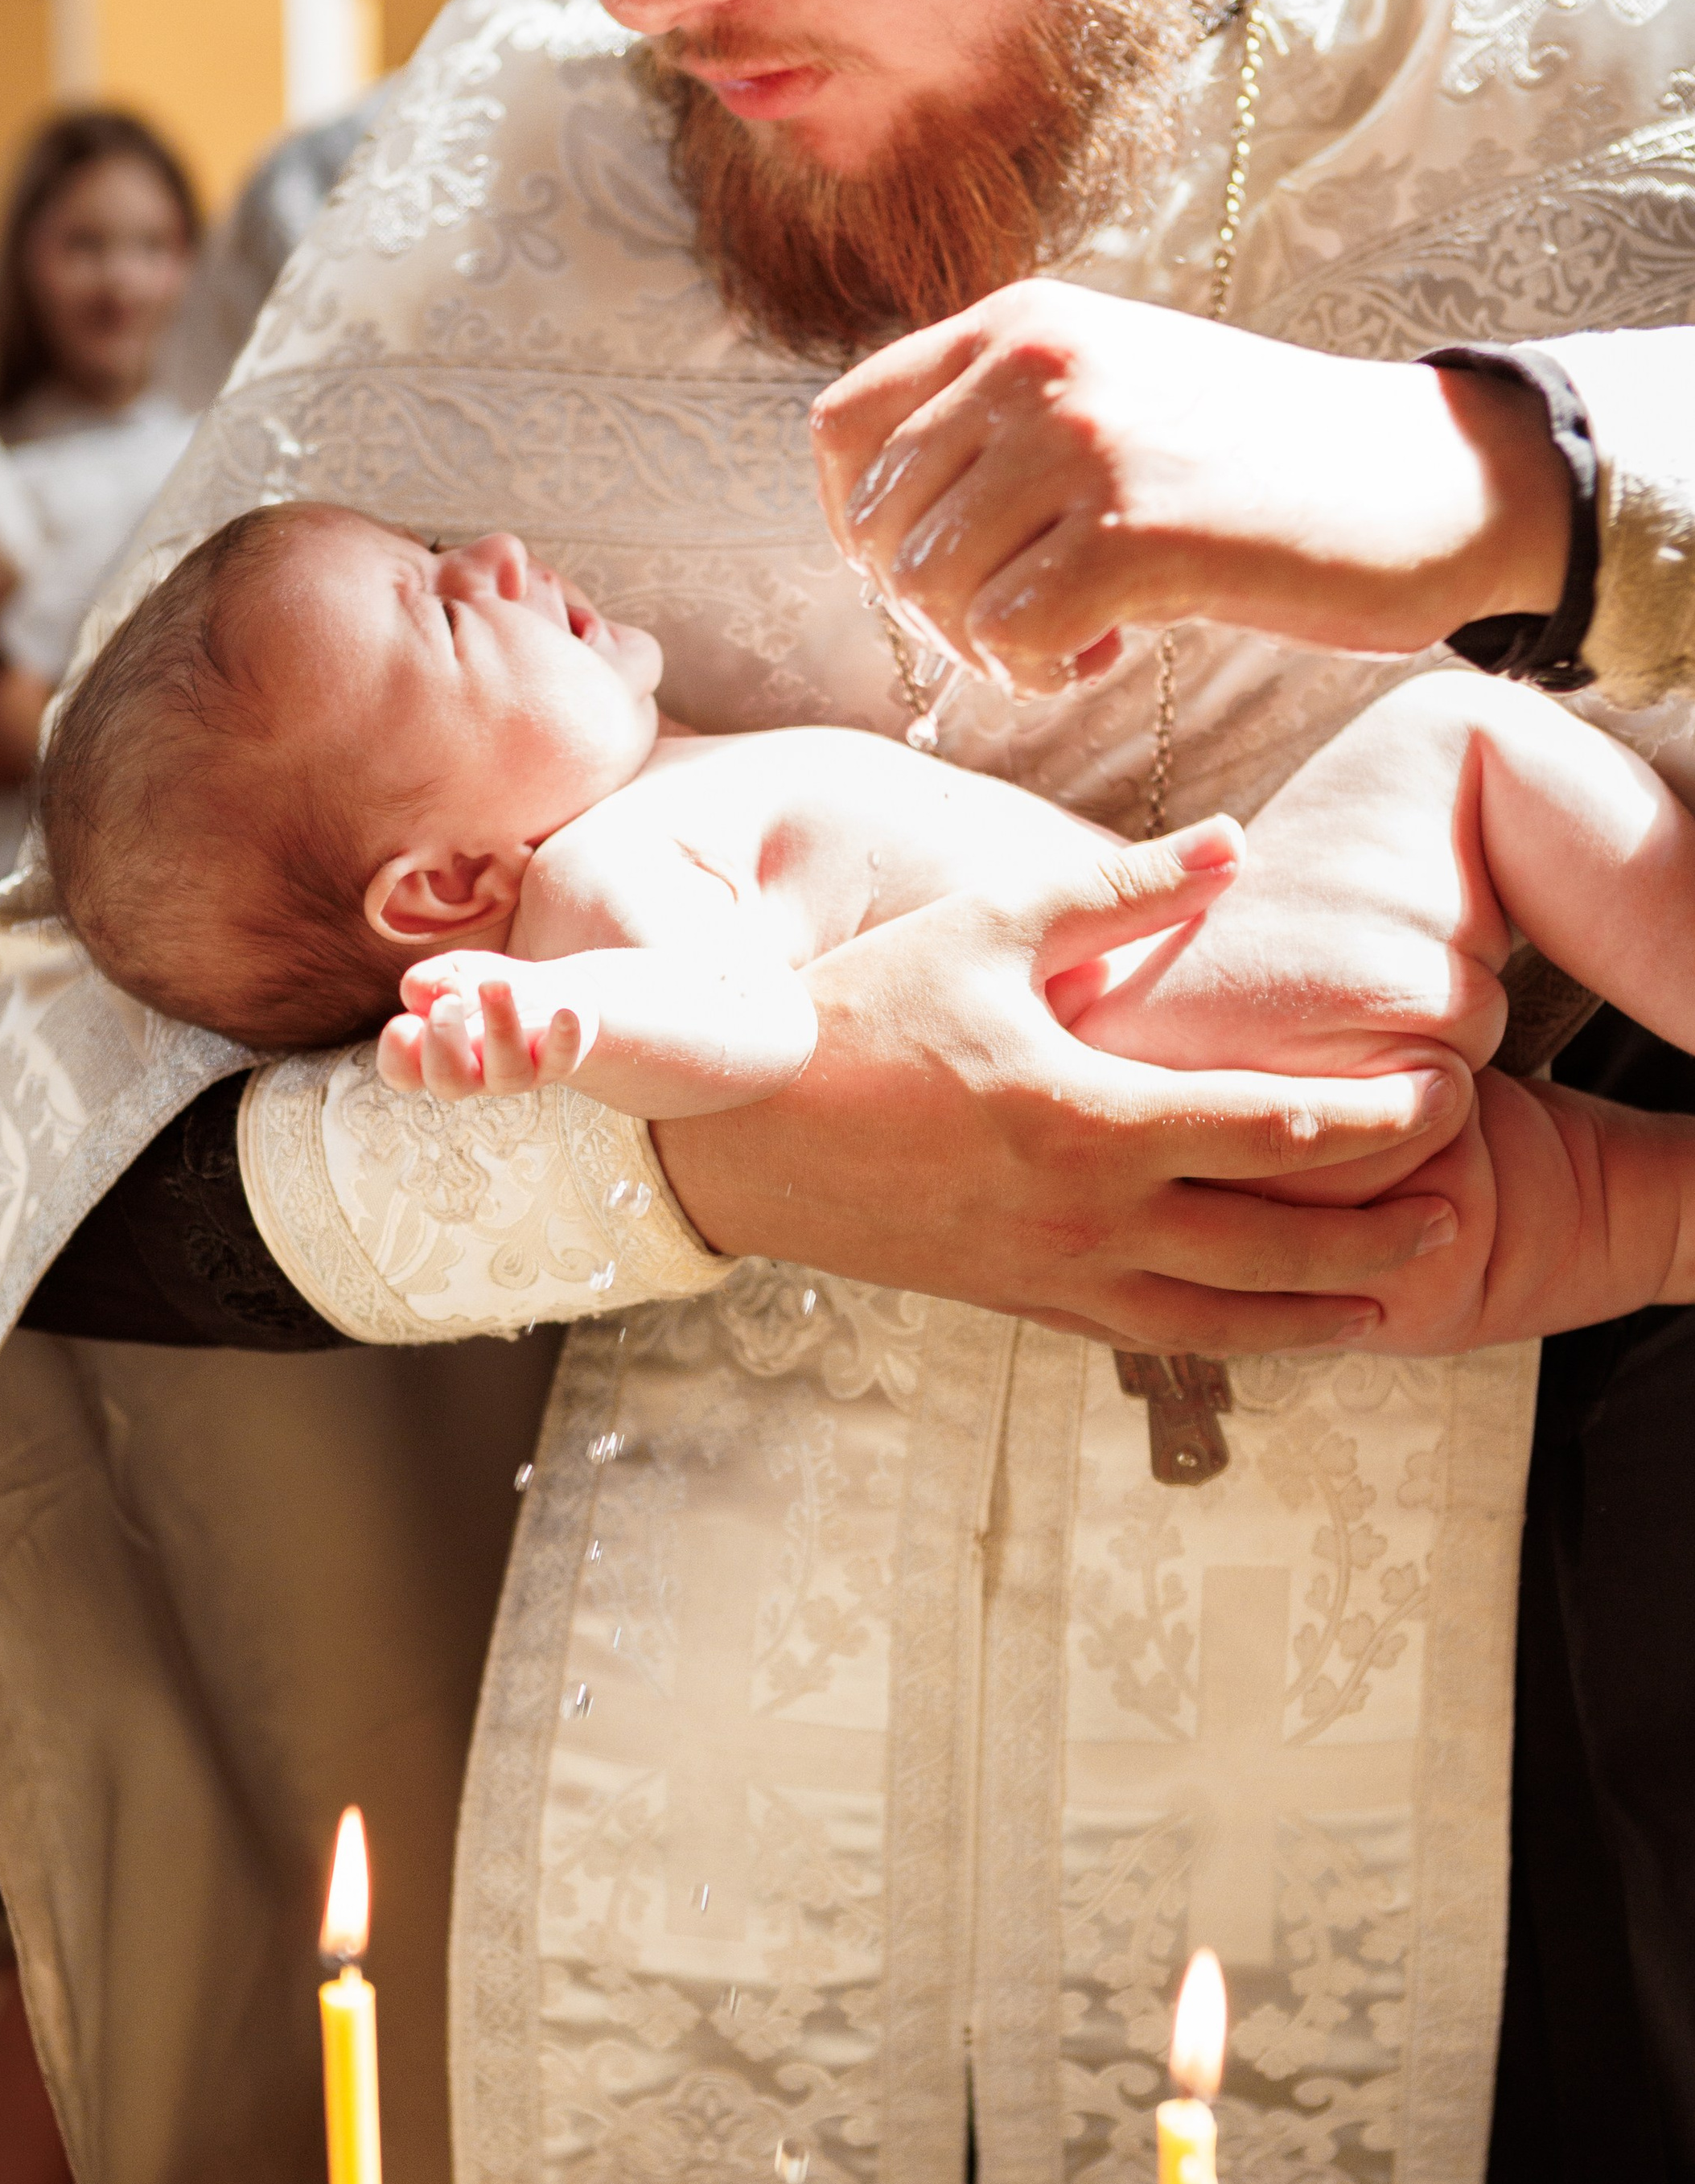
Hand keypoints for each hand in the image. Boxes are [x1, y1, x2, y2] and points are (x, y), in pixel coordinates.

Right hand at [376, 953, 596, 1100]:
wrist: (551, 994)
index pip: (403, 1072)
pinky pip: (560, 1060)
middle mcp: (473, 1073)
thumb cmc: (487, 988)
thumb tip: (432, 992)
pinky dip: (563, 1039)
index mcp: (434, 1054)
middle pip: (449, 1082)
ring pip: (506, 1071)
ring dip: (499, 1028)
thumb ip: (428, 980)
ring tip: (495, 985)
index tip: (404, 1022)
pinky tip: (564, 1014)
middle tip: (445, 1005)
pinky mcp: (556, 1061)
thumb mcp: (452, 971)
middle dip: (442, 1045)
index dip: (397, 1056)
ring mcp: (516, 1073)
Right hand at [650, 822, 1468, 1351]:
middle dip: (1377, 1233)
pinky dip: (1226, 1336)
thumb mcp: (983, 929)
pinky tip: (1267, 1322)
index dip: (1373, 1118)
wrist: (730, 1141)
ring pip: (1219, 1322)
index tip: (1440, 1091)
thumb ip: (1120, 891)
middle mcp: (1080, 1219)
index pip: (1270, 1131)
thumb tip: (1236, 845)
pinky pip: (1149, 1338)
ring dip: (1318, 1311)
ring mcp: (1049, 1276)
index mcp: (1082, 1120)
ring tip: (1392, 1293)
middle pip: (1272, 1249)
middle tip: (1454, 1201)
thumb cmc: (849, 1019)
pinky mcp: (1018, 1304)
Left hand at [811, 281, 1572, 696]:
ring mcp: (1084, 443)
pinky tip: (1109, 652)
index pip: (843, 428)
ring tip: (1081, 630)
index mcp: (1021, 323)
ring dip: (991, 645)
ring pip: (932, 589)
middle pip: (879, 527)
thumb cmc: (1255, 463)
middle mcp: (1037, 364)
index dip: (862, 526)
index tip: (936, 569)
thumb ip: (998, 429)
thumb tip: (876, 527)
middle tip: (1023, 619)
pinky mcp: (1134, 532)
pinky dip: (1042, 674)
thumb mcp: (1110, 395)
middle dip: (932, 605)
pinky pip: (1007, 639)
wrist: (1423, 480)